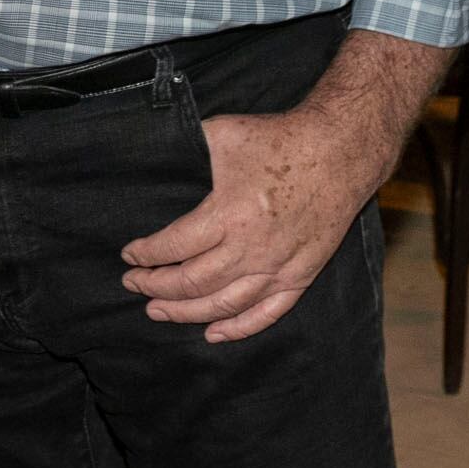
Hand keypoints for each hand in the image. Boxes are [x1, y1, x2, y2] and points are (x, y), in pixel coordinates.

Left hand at [121, 102, 396, 342]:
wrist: (339, 152)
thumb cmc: (279, 140)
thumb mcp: (224, 133)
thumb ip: (186, 149)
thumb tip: (151, 153)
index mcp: (228, 214)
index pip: (174, 247)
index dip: (146, 255)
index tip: (129, 256)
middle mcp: (251, 248)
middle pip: (192, 282)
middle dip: (156, 286)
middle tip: (133, 284)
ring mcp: (277, 266)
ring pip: (223, 304)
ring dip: (186, 312)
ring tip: (157, 311)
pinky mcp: (300, 275)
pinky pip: (266, 313)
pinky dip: (238, 328)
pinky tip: (213, 334)